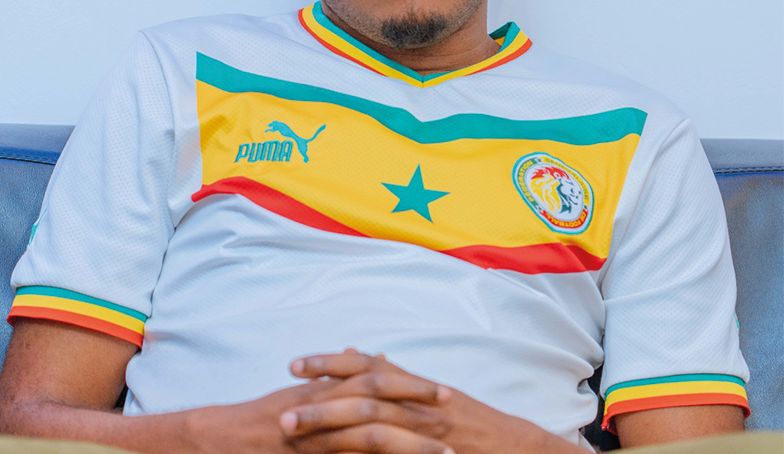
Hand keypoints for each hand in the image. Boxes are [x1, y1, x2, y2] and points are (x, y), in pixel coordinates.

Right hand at [184, 355, 452, 453]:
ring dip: (407, 443)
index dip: (411, 388)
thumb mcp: (305, 391)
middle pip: (380, 403)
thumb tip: (371, 354)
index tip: (443, 393)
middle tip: (453, 414)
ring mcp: (314, 433)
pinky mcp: (307, 453)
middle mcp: (324, 406)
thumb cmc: (264, 416)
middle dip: (418, 410)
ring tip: (441, 453)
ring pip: (369, 436)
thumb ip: (340, 375)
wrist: (220, 438)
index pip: (377, 383)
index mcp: (327, 390)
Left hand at [282, 351, 579, 453]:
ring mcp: (425, 433)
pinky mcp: (431, 452)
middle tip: (282, 407)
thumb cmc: (471, 422)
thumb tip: (367, 353)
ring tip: (296, 431)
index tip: (294, 366)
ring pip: (373, 427)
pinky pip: (393, 452)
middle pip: (364, 396)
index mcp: (415, 388)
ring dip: (331, 429)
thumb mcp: (432, 394)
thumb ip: (398, 377)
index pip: (367, 369)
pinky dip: (363, 453)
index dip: (330, 365)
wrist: (515, 449)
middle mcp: (418, 405)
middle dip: (322, 400)